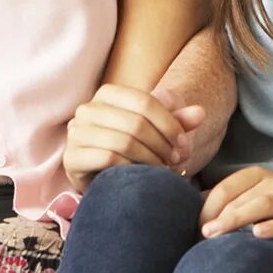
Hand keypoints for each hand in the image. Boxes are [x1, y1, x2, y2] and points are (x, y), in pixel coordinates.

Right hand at [63, 84, 205, 191]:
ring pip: (123, 141)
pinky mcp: (71, 157)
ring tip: (161, 169)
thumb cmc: (134, 150)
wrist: (106, 178)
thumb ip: (178, 121)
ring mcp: (76, 133)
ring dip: (150, 159)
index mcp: (107, 94)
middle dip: (162, 145)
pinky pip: (108, 158)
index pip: (145, 102)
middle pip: (136, 122)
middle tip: (174, 161)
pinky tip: (140, 175)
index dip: (169, 124)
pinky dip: (131, 168)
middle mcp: (87, 109)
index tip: (183, 145)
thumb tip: (201, 113)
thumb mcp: (158, 132)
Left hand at [199, 167, 272, 239]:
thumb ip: (230, 200)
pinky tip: (258, 234)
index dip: (206, 207)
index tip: (194, 229)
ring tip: (215, 234)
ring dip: (235, 219)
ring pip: (261, 206)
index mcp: (257, 175)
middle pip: (240, 198)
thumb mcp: (257, 196)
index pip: (225, 188)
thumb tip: (194, 208)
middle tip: (199, 237)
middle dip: (216, 217)